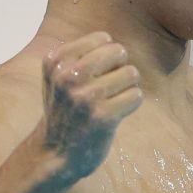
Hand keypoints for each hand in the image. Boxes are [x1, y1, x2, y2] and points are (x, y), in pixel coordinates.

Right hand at [41, 32, 141, 178]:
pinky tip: (115, 114)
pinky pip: (136, 95)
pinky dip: (131, 104)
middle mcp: (68, 76)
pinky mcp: (102, 117)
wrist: (56, 153)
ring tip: (111, 101)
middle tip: (109, 87)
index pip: (103, 38)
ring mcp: (85, 97)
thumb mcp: (59, 75)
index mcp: (56, 61)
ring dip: (127, 87)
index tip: (95, 75)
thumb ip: (82, 54)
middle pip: (119, 52)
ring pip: (131, 73)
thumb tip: (118, 45)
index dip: (107, 56)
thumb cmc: (66, 109)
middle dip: (121, 68)